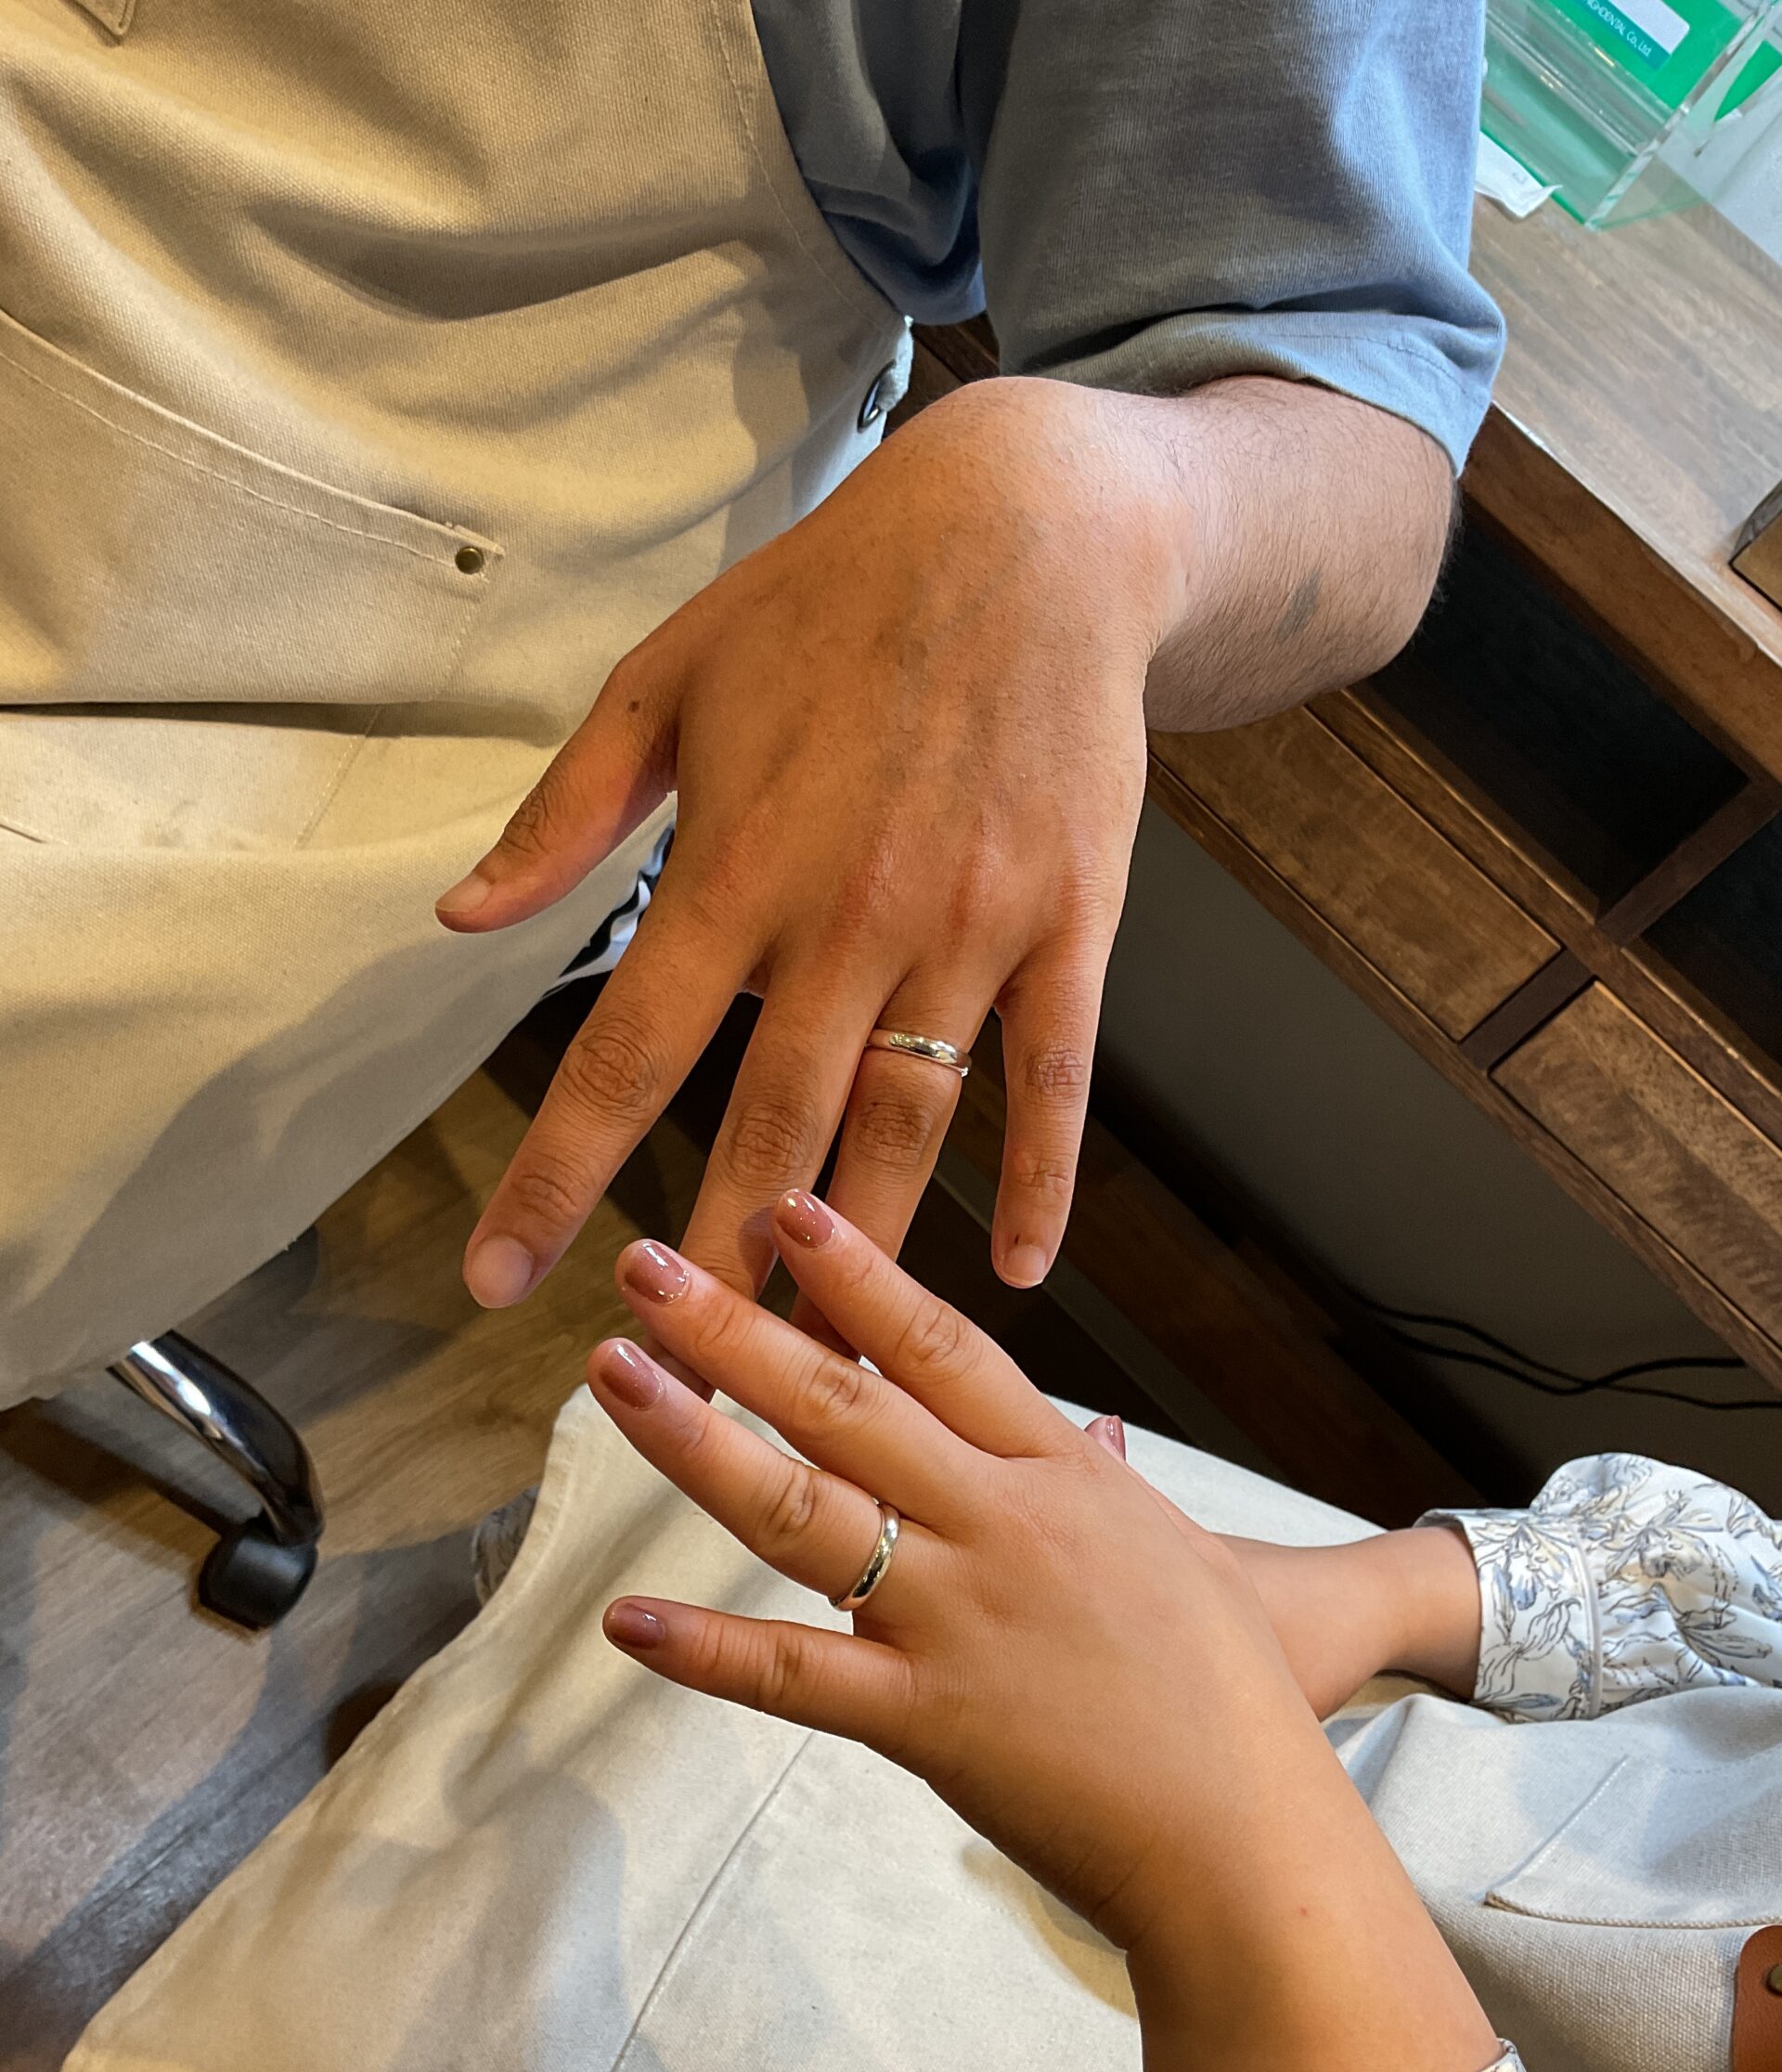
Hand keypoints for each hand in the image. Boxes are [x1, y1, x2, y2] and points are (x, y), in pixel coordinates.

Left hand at [438, 379, 1168, 1317]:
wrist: (1026, 534)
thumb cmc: (829, 601)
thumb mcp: (665, 677)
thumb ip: (564, 815)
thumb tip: (460, 920)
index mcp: (735, 863)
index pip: (625, 1052)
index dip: (556, 1176)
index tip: (500, 1279)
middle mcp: (850, 915)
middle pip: (770, 1127)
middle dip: (715, 1262)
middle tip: (678, 1379)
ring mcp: (970, 925)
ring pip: (908, 1126)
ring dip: (860, 1254)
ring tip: (817, 1360)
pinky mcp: (1069, 922)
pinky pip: (1053, 1075)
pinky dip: (1042, 1178)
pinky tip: (1021, 1273)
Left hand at [587, 1193, 1495, 2071]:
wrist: (1255, 1840)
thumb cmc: (1239, 1702)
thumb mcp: (1187, 1558)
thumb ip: (1112, 1486)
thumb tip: (1087, 1433)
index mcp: (1062, 1476)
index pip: (941, 1347)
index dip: (857, 1275)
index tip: (788, 1211)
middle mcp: (1001, 1527)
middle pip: (846, 1402)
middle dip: (738, 1327)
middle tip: (649, 1262)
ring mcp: (957, 1619)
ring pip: (802, 1510)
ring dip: (696, 1440)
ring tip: (616, 1375)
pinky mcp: (928, 1720)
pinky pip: (796, 1675)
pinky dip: (709, 1648)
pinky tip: (629, 1617)